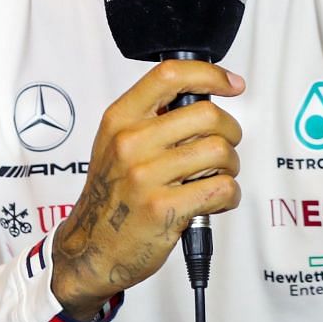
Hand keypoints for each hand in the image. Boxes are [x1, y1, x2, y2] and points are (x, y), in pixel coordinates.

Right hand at [50, 60, 244, 319]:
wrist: (91, 247)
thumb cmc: (112, 194)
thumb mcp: (115, 143)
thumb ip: (151, 117)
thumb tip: (204, 95)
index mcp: (120, 119)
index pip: (170, 75)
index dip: (209, 74)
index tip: (231, 84)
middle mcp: (130, 143)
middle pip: (207, 115)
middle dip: (231, 131)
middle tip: (226, 146)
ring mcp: (146, 176)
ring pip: (220, 152)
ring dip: (231, 165)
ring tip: (217, 176)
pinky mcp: (164, 209)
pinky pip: (222, 188)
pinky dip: (229, 195)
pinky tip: (215, 200)